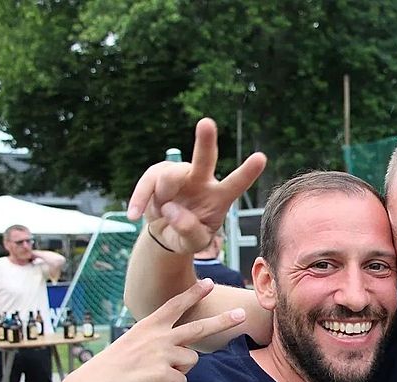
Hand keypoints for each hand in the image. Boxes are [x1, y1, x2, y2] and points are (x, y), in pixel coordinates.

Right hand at [62, 278, 245, 381]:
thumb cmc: (109, 370)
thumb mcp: (131, 346)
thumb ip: (155, 344)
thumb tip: (179, 354)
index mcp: (148, 326)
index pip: (175, 305)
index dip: (194, 294)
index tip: (210, 283)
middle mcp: (159, 336)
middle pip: (200, 327)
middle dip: (224, 321)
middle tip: (242, 314)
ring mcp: (164, 354)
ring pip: (191, 362)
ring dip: (177, 372)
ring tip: (152, 377)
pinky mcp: (165, 374)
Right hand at [127, 118, 266, 252]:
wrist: (166, 233)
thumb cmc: (188, 236)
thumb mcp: (194, 244)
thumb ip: (189, 232)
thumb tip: (173, 210)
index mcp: (220, 197)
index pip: (236, 184)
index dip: (247, 172)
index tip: (261, 157)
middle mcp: (202, 180)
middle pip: (205, 158)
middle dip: (205, 140)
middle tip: (206, 123)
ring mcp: (180, 175)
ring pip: (170, 176)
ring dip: (163, 196)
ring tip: (162, 215)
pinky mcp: (157, 175)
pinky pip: (147, 183)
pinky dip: (140, 200)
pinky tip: (135, 215)